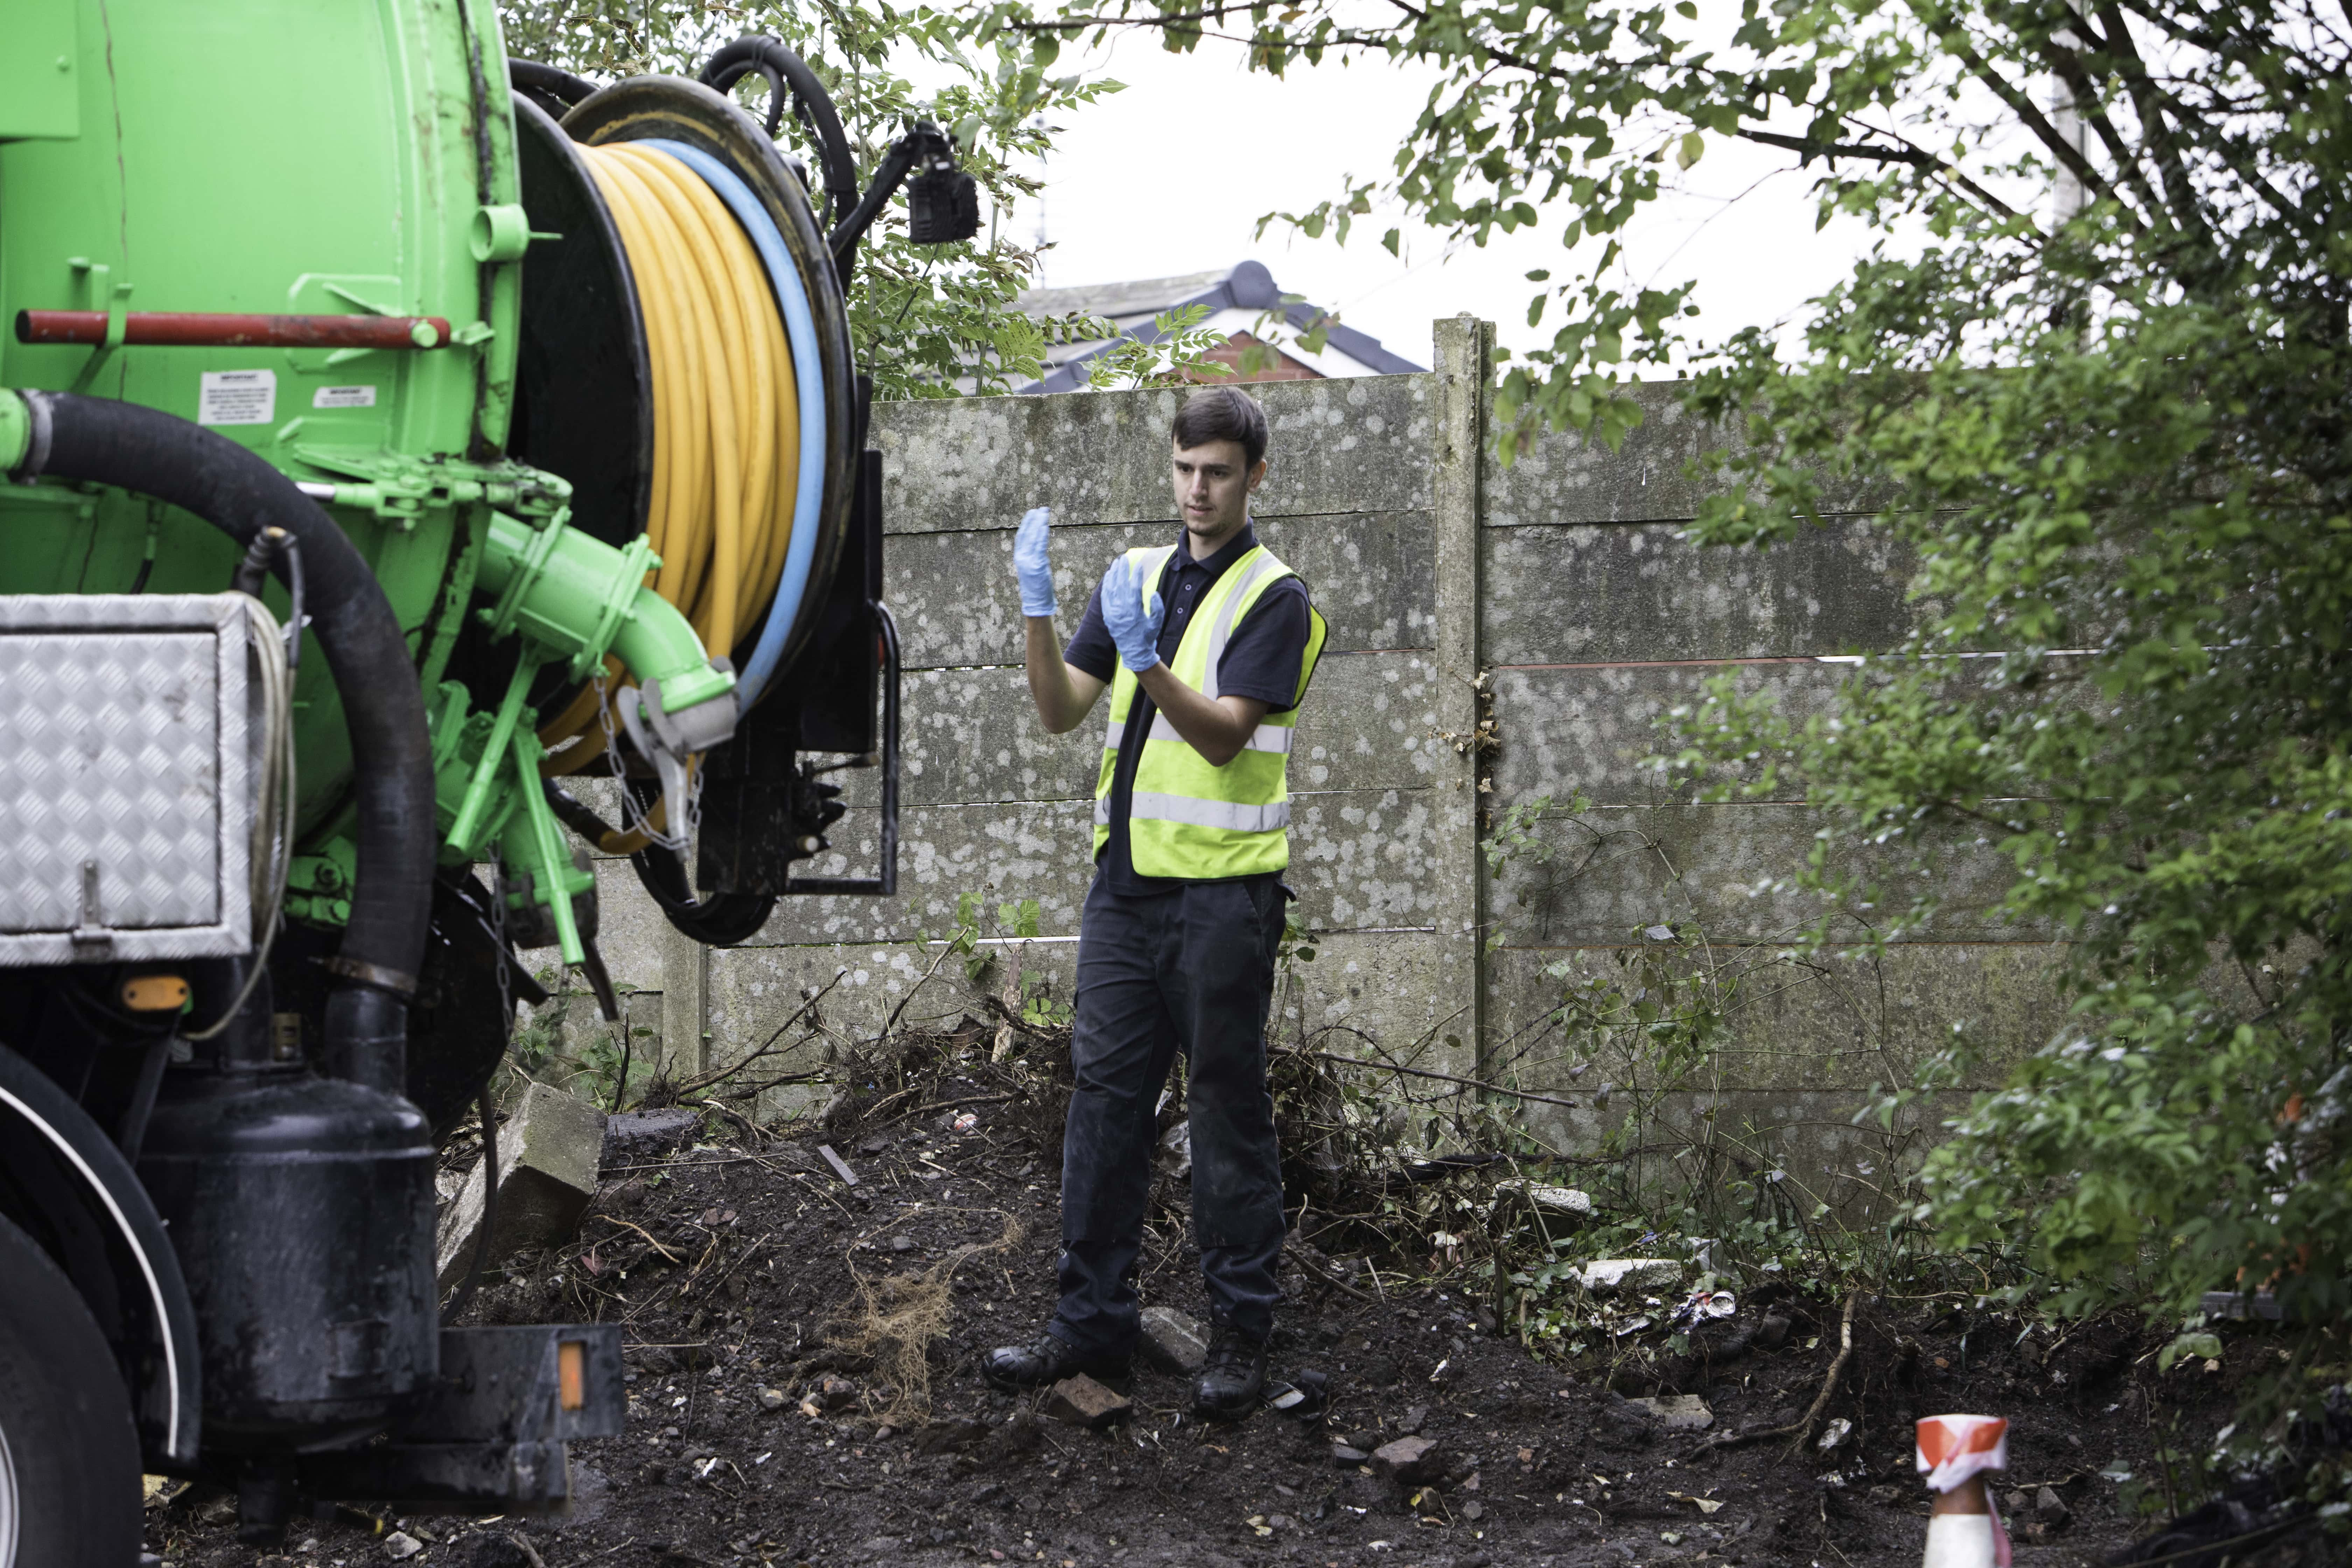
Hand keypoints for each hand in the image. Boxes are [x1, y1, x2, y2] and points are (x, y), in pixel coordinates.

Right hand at [1013, 506, 1055, 617]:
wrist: (1036, 603)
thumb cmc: (1037, 587)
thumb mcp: (1033, 568)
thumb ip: (1035, 556)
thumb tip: (1041, 545)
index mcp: (1019, 557)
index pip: (1021, 536)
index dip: (1026, 523)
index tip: (1032, 513)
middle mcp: (1021, 557)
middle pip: (1027, 533)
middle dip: (1034, 519)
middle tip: (1041, 509)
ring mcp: (1028, 561)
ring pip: (1033, 537)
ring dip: (1039, 523)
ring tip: (1045, 512)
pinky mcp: (1037, 564)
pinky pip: (1040, 545)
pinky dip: (1042, 533)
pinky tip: (1045, 525)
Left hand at [1098, 554, 1164, 673]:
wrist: (1134, 652)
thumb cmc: (1147, 637)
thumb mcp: (1157, 623)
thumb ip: (1157, 608)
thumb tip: (1153, 593)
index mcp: (1134, 610)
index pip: (1134, 587)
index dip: (1136, 575)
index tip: (1139, 565)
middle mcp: (1121, 609)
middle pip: (1121, 584)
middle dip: (1122, 569)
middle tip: (1124, 558)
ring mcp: (1113, 612)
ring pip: (1111, 588)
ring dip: (1113, 574)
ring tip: (1116, 563)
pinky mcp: (1107, 615)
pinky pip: (1105, 597)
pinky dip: (1106, 585)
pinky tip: (1108, 577)